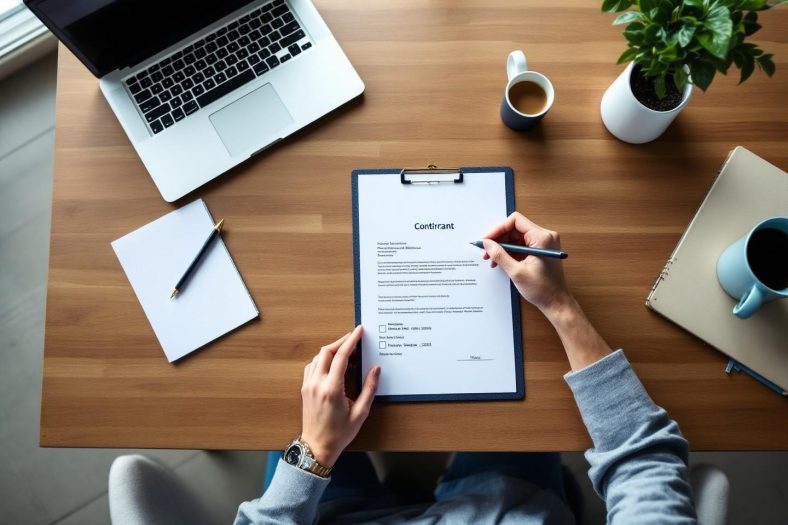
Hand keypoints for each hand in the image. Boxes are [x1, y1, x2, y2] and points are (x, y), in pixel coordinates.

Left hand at [300, 325, 380, 466]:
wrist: (316, 447)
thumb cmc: (339, 433)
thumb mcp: (360, 413)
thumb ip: (369, 388)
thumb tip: (375, 369)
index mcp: (332, 389)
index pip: (341, 356)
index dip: (351, 340)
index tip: (359, 331)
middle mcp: (317, 384)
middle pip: (326, 351)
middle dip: (341, 341)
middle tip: (354, 338)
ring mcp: (308, 385)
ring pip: (318, 357)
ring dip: (331, 350)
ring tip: (346, 351)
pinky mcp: (305, 388)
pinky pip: (312, 366)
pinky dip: (322, 359)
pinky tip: (332, 363)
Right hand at [482, 212, 571, 316]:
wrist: (555, 302)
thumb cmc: (542, 289)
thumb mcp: (516, 271)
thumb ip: (499, 255)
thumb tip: (487, 243)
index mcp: (542, 238)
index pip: (515, 221)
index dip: (498, 229)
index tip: (488, 240)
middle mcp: (545, 236)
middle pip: (515, 229)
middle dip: (499, 240)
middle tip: (487, 251)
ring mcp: (543, 243)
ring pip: (517, 238)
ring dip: (503, 247)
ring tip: (492, 259)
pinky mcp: (541, 250)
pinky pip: (522, 245)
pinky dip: (510, 252)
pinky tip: (501, 262)